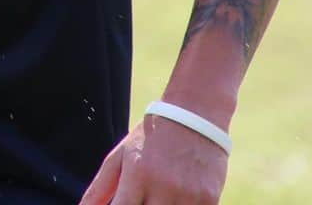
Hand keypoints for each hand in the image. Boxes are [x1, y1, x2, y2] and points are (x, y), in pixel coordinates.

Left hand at [79, 115, 228, 203]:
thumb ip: (101, 187)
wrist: (194, 115)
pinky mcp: (210, 200)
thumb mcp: (121, 155)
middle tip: (140, 200)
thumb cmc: (151, 137)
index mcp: (137, 175)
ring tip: (155, 197)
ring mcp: (188, 196)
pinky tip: (175, 198)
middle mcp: (162, 187)